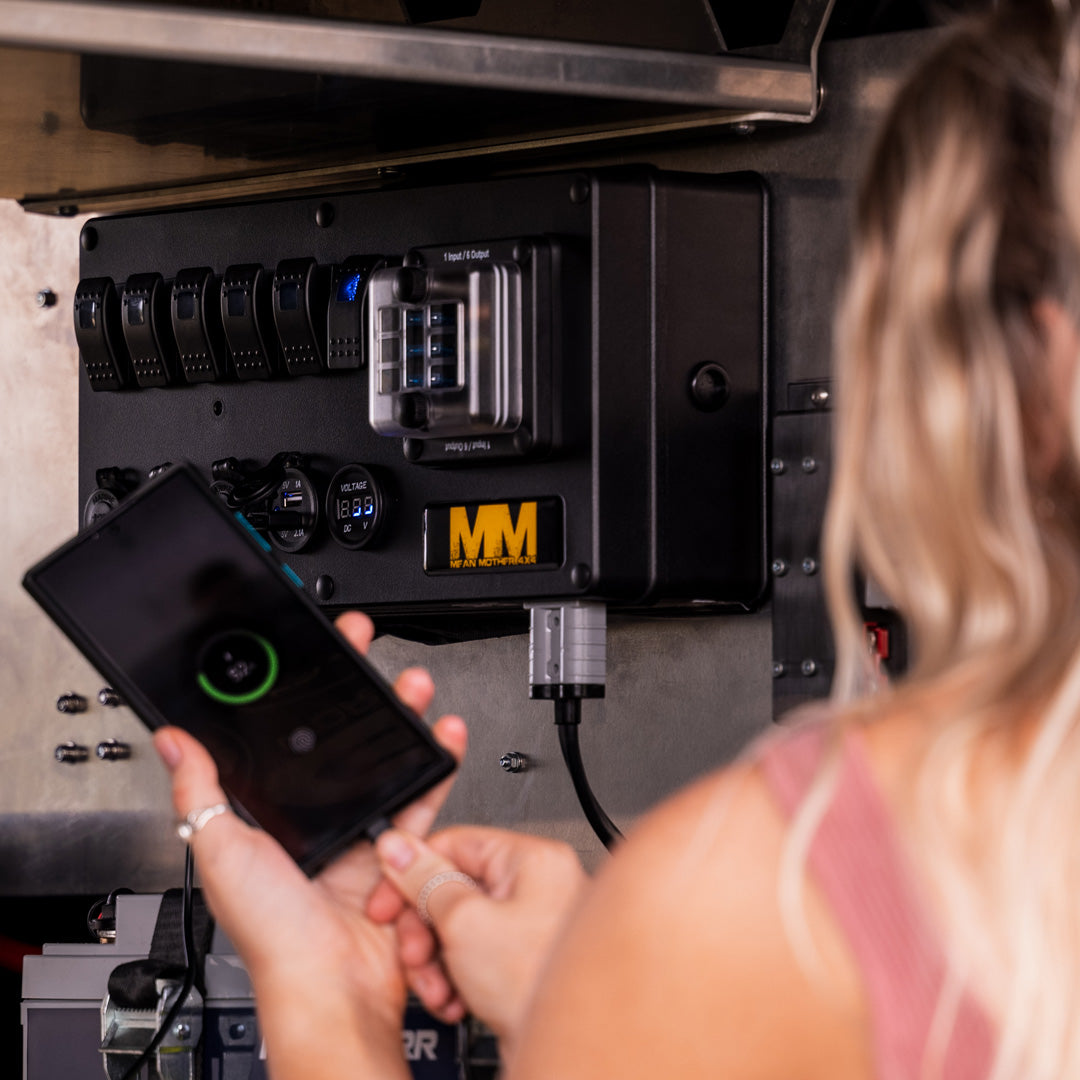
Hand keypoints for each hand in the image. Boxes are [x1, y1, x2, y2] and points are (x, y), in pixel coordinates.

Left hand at [153, 611, 466, 1077]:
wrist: (331, 983)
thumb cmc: (271, 932)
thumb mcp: (223, 849)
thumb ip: (200, 792)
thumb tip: (172, 742)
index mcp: (274, 819)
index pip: (288, 741)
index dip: (303, 695)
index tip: (315, 656)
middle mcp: (320, 821)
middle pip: (346, 742)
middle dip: (362, 694)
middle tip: (371, 654)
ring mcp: (362, 832)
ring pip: (389, 761)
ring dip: (405, 720)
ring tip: (413, 687)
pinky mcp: (400, 848)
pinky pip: (423, 798)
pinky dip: (438, 766)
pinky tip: (444, 736)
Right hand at [368, 824, 587, 1056]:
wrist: (562, 1051)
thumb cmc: (534, 984)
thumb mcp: (464, 922)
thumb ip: (425, 879)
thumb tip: (398, 846)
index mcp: (534, 860)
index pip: (456, 844)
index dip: (413, 874)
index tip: (387, 899)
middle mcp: (540, 886)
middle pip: (455, 889)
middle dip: (425, 928)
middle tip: (413, 953)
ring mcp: (533, 926)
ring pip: (461, 927)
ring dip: (437, 961)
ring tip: (436, 987)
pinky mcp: (524, 962)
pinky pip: (476, 954)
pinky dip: (457, 977)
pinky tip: (454, 1000)